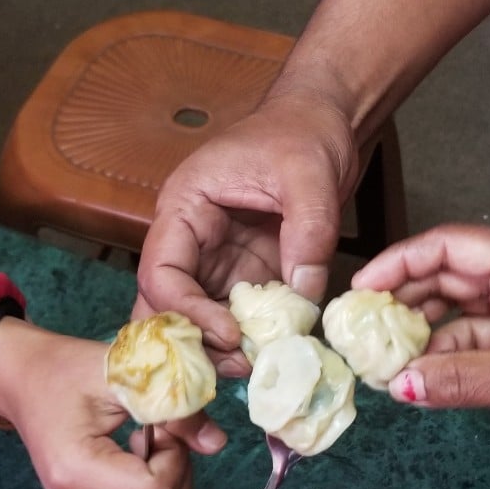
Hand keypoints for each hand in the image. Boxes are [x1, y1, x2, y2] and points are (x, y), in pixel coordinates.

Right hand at [0, 317, 227, 488]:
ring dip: (169, 481)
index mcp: (76, 468)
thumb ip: (174, 406)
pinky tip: (142, 454)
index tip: (164, 423)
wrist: (24, 376)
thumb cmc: (66, 368)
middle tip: (163, 428)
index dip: (176, 459)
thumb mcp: (123, 375)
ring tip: (151, 438)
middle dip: (178, 471)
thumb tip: (217, 442)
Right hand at [134, 91, 358, 372]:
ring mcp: (219, 259)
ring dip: (221, 349)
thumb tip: (303, 297)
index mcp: (186, 207)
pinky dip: (250, 338)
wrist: (327, 119)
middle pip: (169, 304)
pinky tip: (272, 355)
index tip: (230, 335)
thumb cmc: (305, 131)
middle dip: (196, 342)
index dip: (187, 313)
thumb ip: (307, 234)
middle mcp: (193, 238)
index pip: (161, 272)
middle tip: (237, 369)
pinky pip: (238, 313)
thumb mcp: (309, 176)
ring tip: (256, 368)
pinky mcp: (248, 272)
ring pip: (199, 318)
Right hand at [351, 224, 489, 451]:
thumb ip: (463, 380)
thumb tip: (399, 386)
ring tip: (381, 353)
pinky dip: (448, 352)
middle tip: (360, 325)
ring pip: (459, 307)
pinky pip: (476, 336)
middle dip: (403, 297)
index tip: (362, 288)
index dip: (401, 262)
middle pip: (448, 274)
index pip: (450, 246)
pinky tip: (418, 372)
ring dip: (422, 329)